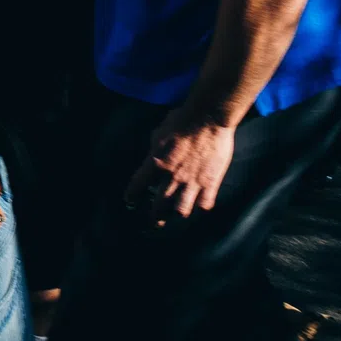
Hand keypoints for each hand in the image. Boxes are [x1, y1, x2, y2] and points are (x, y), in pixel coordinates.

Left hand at [125, 107, 236, 223]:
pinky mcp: (210, 183)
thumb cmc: (181, 120)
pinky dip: (201, 206)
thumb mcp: (159, 133)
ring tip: (175, 216)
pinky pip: (204, 204)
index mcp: (156, 163)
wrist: (208, 119)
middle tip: (153, 221)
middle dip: (154, 216)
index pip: (138, 185)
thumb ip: (154, 150)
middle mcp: (172, 177)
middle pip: (159, 205)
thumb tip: (152, 156)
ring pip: (181, 211)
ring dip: (177, 215)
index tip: (130, 201)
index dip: (132, 196)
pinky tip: (199, 205)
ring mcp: (192, 182)